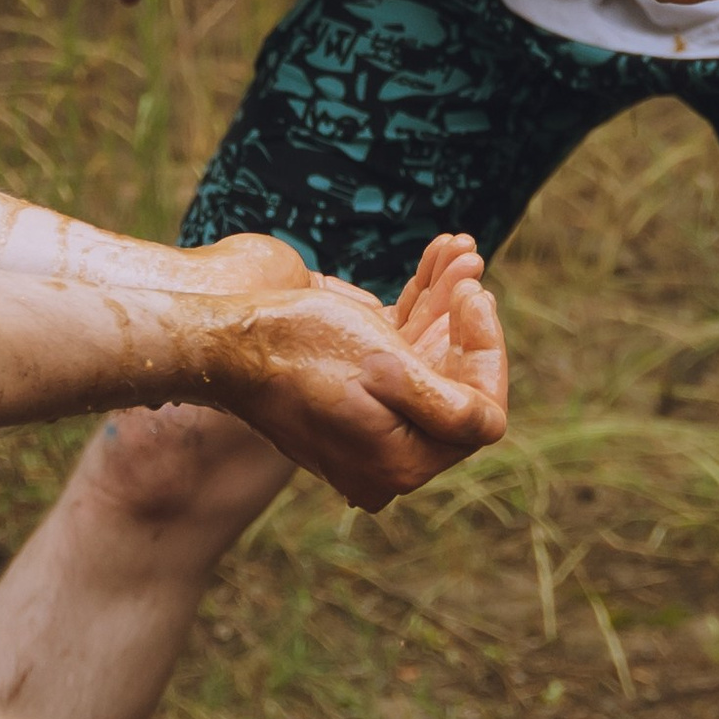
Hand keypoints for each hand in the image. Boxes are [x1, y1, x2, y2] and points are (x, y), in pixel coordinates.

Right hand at [187, 230, 507, 506]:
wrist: (225, 343)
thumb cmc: (302, 350)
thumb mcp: (386, 371)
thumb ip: (449, 405)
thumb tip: (494, 426)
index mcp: (401, 464)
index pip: (479, 413)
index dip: (487, 351)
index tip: (478, 296)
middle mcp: (385, 462)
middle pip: (452, 388)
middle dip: (464, 323)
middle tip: (469, 274)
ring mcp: (367, 435)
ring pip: (425, 366)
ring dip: (444, 308)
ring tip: (458, 254)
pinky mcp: (350, 406)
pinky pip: (395, 363)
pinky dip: (414, 316)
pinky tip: (434, 266)